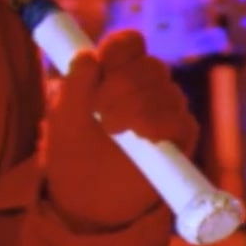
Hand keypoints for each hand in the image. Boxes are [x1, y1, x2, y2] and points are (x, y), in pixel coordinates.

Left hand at [44, 30, 199, 229]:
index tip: (102, 68)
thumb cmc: (72, 155)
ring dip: (138, 107)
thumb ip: (73, 86)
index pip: (129, 43)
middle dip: (123, 86)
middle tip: (100, 114)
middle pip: (151, 65)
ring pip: (167, 91)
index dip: (118, 50)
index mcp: (115, 73)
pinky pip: (182, 121)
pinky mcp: (180, 138)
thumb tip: (87, 56)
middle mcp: (144, 87)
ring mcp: (165, 111)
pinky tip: (144, 138)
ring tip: (112, 130)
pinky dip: (162, 126)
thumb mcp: (62, 120)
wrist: (86, 202)